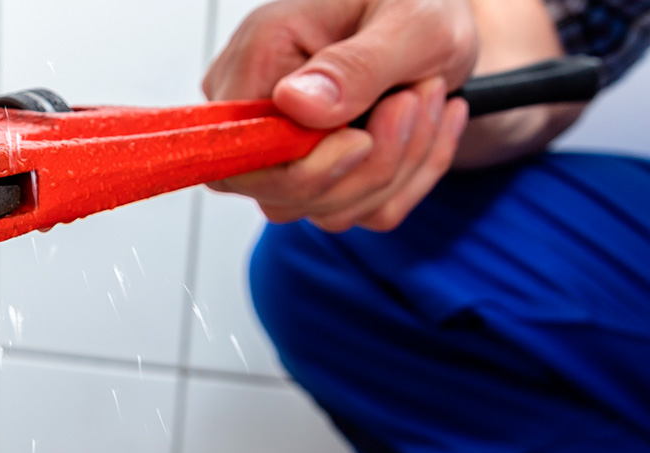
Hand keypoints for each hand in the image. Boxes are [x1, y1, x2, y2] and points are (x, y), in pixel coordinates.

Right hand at [202, 0, 476, 231]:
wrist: (440, 19)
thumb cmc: (418, 4)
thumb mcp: (409, 21)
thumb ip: (353, 66)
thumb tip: (294, 105)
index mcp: (258, 58)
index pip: (236, 152)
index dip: (299, 168)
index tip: (363, 137)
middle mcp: (257, 108)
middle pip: (280, 194)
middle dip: (369, 167)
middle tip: (419, 99)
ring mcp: (282, 146)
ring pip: (324, 209)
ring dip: (399, 167)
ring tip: (429, 98)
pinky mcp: (316, 170)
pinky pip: (357, 210)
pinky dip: (409, 179)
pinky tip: (428, 124)